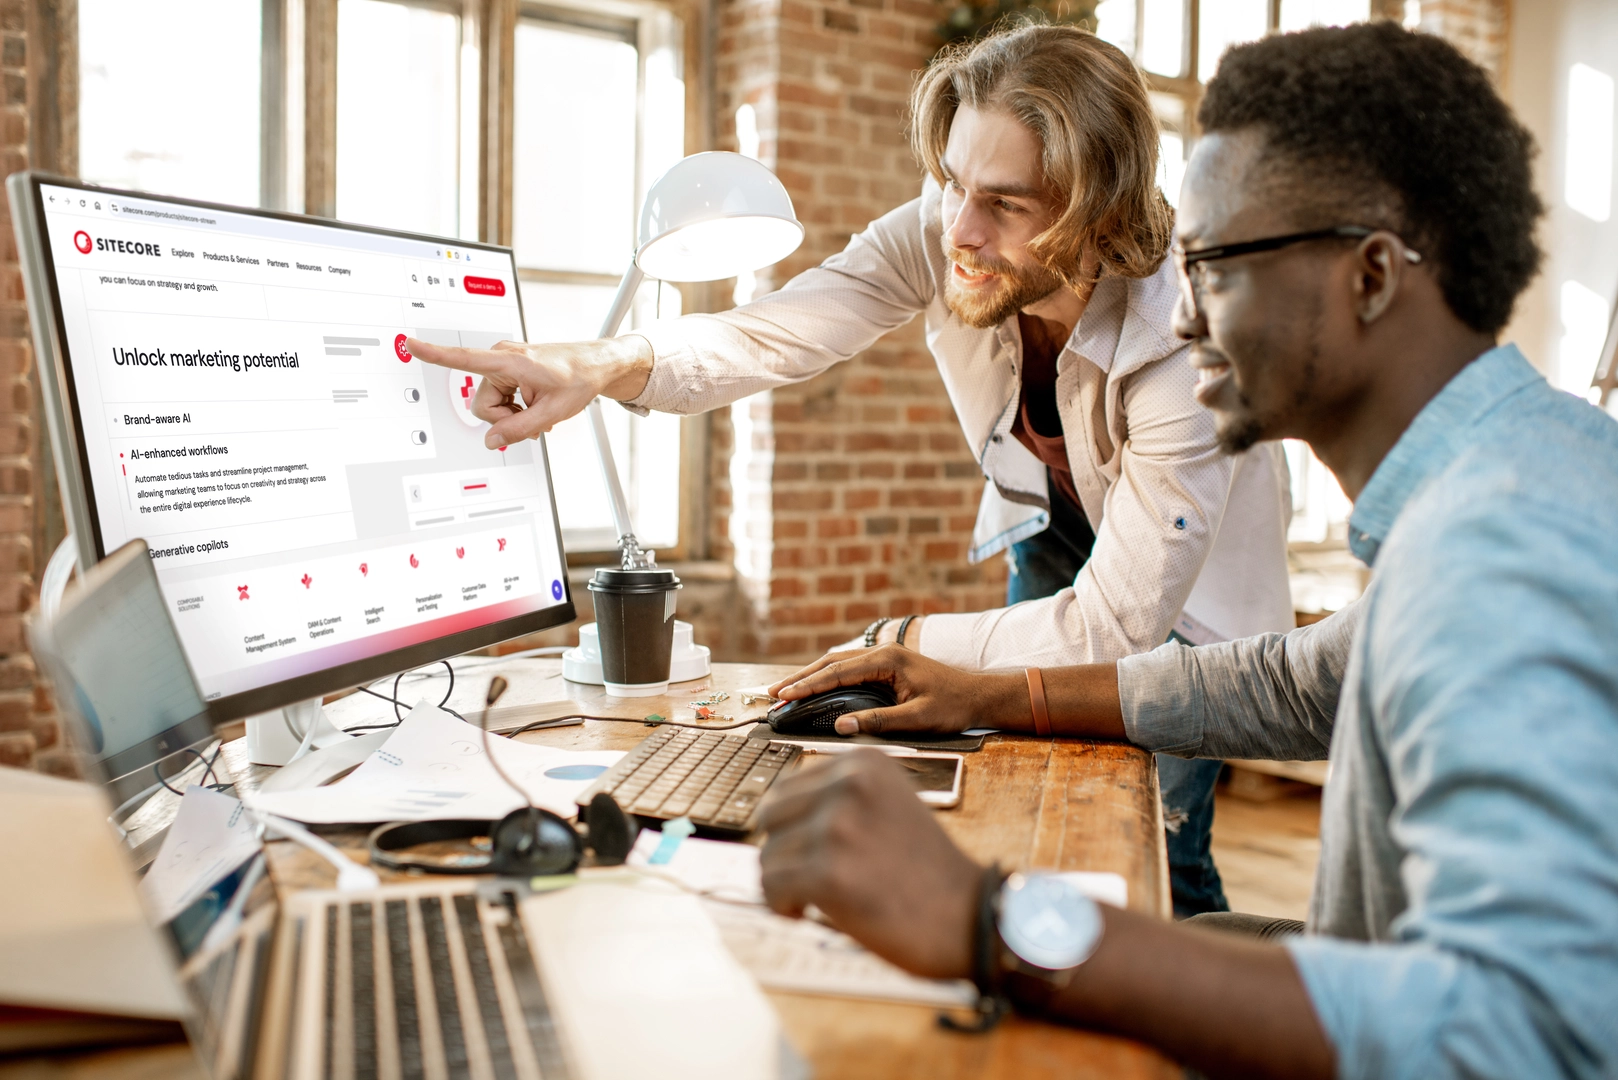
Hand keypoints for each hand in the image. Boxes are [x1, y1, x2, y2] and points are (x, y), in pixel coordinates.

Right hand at [404, 335, 653, 449]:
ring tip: (537, 410)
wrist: (595, 365)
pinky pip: (500, 399)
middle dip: (504, 418)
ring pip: (491, 405)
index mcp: (509, 361)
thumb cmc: (579, 379)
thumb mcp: (551, 413)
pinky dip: (515, 407)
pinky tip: (534, 405)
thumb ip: (518, 430)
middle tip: (532, 418)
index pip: (464, 359)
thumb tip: (492, 441)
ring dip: (512, 414)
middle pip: (482, 404)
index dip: (435, 354)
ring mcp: (504, 365)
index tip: (411, 344)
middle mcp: (501, 359)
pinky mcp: (508, 371)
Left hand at [758, 751, 980, 978]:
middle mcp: (849, 784)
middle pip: (771, 817)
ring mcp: (837, 826)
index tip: (812, 852)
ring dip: (785, 884)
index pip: (788, 787)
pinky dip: (782, 906)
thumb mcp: (887, 806)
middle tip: (809, 877)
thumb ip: (839, 800)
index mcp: (864, 762)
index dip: (792, 827)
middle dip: (784, 852)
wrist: (969, 916)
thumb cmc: (926, 871)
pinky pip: (771, 887)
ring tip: (817, 898)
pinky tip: (807, 912)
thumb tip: (776, 815)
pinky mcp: (828, 871)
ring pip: (767, 855)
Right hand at [766, 644, 1027, 735]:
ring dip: (811, 676)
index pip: (837, 672)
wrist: (980, 695)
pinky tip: (814, 687)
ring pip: (838, 664)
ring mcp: (884, 658)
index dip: (808, 685)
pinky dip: (827, 677)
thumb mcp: (917, 718)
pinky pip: (849, 670)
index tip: (784, 695)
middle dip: (800, 678)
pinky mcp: (886, 667)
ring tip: (785, 690)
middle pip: (831, 663)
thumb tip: (841, 726)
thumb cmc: (954, 706)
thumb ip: (879, 721)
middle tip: (773, 694)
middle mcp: (883, 653)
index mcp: (888, 660)